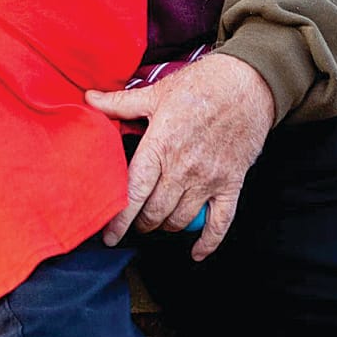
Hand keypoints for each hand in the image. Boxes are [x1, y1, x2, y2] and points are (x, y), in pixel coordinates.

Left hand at [85, 53, 274, 260]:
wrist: (248, 84)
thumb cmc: (200, 86)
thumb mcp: (156, 92)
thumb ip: (120, 103)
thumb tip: (89, 99)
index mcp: (160, 146)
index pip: (133, 192)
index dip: (119, 219)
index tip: (109, 236)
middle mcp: (183, 168)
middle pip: (155, 212)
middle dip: (141, 222)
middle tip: (134, 221)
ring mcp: (208, 179)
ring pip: (181, 220)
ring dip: (166, 226)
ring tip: (157, 222)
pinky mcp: (231, 183)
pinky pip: (220, 223)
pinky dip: (207, 243)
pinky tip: (196, 252)